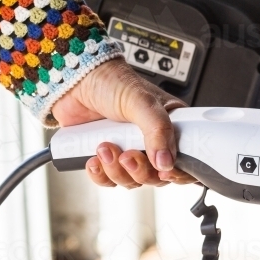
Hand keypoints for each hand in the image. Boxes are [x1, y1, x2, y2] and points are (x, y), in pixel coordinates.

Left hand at [51, 59, 197, 187]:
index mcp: (169, 127)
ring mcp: (128, 150)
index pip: (183, 160)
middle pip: (155, 176)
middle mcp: (151, 142)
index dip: (175, 172)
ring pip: (131, 180)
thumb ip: (158, 131)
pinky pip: (108, 180)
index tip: (164, 171)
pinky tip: (94, 160)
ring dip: (116, 170)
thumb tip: (165, 161)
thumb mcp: (143, 101)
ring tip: (105, 147)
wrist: (76, 80)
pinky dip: (101, 174)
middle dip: (139, 170)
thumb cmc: (112, 81)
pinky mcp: (106, 157)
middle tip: (127, 155)